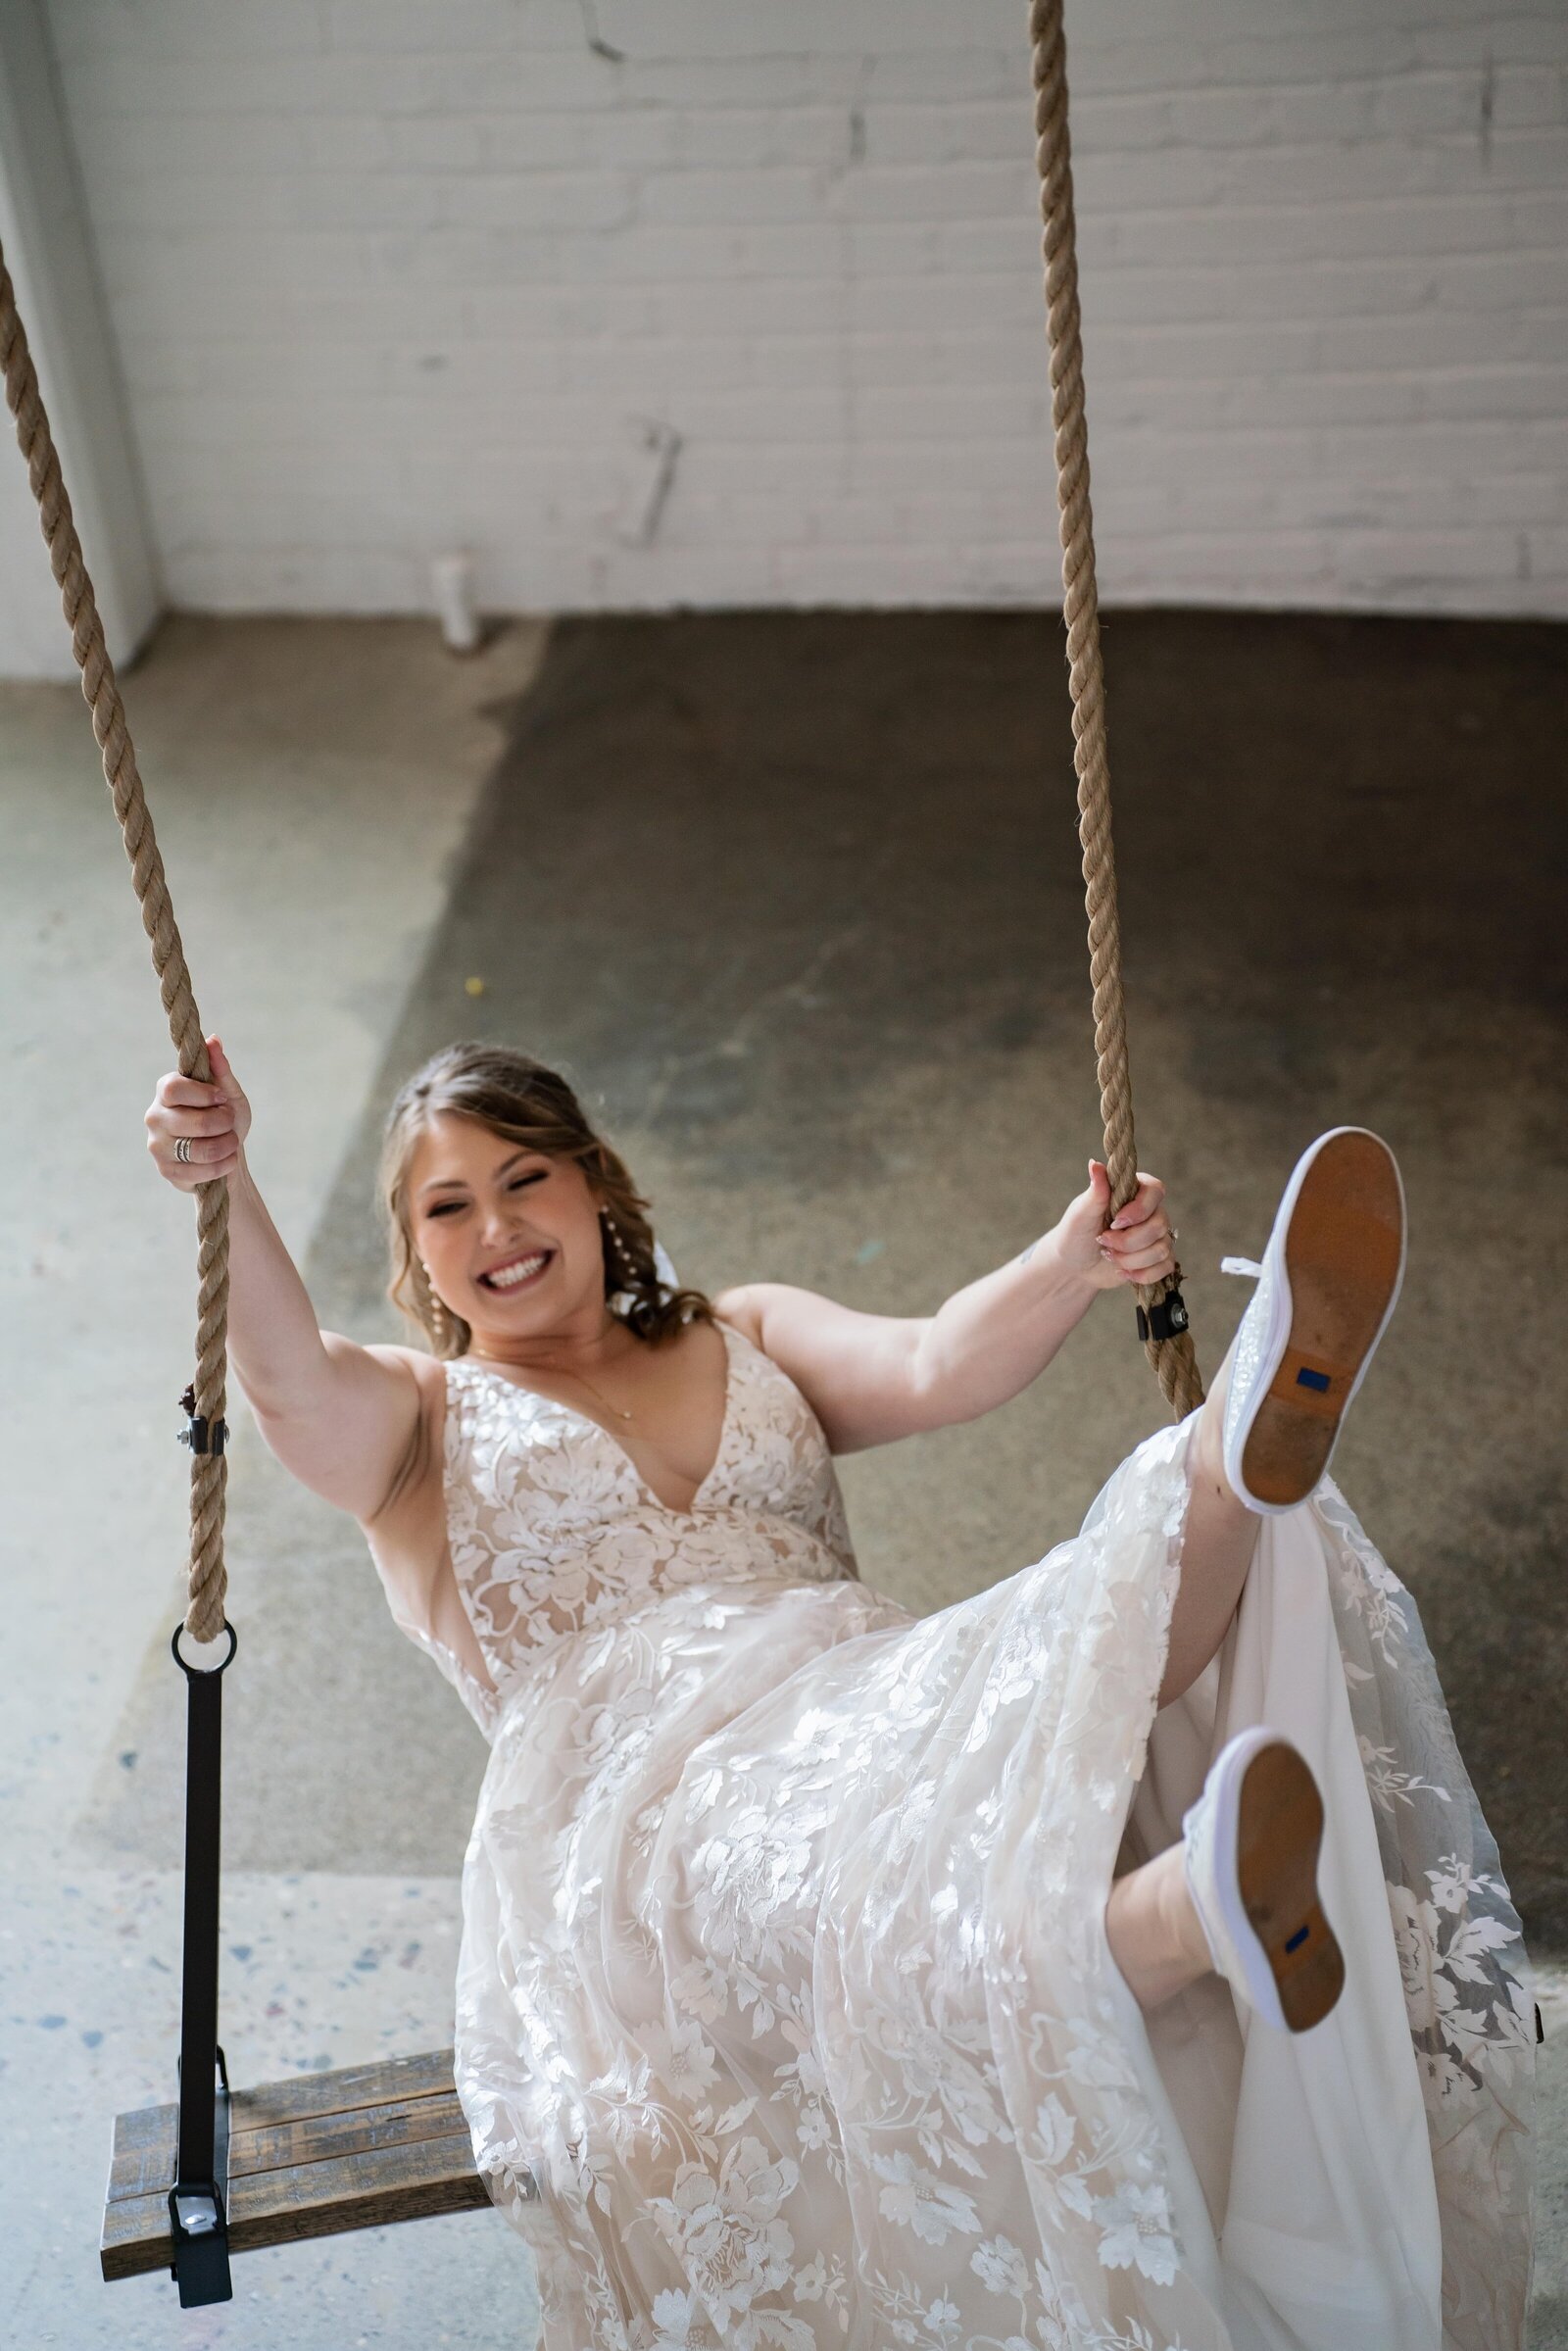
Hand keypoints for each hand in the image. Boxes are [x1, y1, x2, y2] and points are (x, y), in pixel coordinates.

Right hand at [145, 1034, 250, 1190]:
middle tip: (229, 1122)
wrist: (228, 1155)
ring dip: (226, 1146)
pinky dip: (222, 1165)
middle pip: (190, 1122)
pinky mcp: (166, 1170)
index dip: (204, 1095)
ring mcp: (157, 1145)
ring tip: (231, 1141)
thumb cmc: (226, 1118)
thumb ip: (220, 1069)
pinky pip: (200, 1171)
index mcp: (166, 1090)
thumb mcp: (229, 1093)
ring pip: (198, 1149)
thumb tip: (213, 1040)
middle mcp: (155, 1116)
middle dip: (223, 1124)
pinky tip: (226, 1160)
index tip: (222, 1099)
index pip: (174, 1088)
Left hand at [1053, 1160, 1177, 1293]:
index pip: (1156, 1190)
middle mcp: (1150, 1211)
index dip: (1139, 1209)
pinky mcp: (1158, 1259)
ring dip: (1130, 1259)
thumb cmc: (1075, 1233)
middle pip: (1159, 1225)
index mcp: (1134, 1191)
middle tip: (1103, 1242)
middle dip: (1128, 1241)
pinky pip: (1165, 1268)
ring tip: (1109, 1255)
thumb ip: (1095, 1191)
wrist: (1074, 1265)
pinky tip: (1122, 1272)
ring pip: (1161, 1249)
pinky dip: (1141, 1275)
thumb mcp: (1081, 1213)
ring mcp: (1157, 1236)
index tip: (1115, 1222)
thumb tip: (1094, 1164)